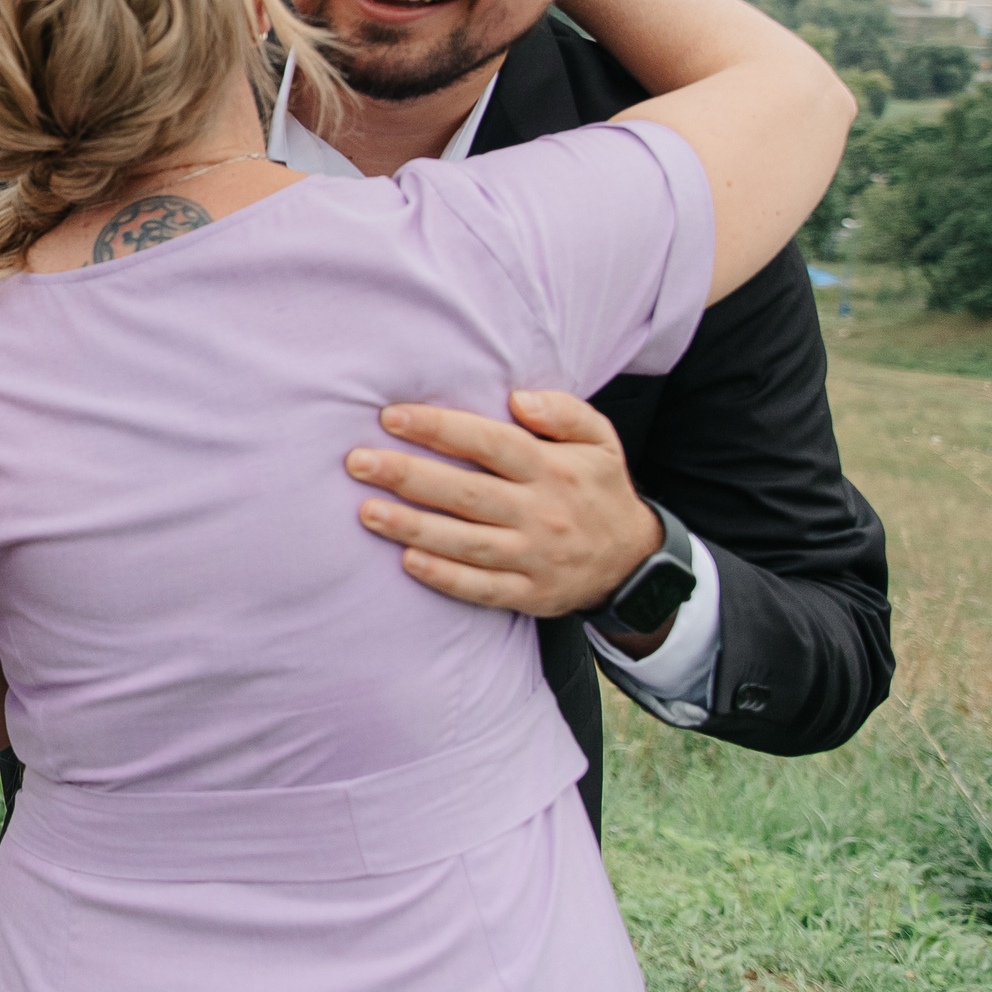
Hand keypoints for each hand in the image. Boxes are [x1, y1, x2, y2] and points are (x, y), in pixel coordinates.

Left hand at [346, 390, 667, 640]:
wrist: (634, 562)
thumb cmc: (597, 488)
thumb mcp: (600, 440)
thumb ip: (564, 411)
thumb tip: (519, 398)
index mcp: (553, 469)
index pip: (490, 443)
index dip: (440, 429)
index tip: (390, 417)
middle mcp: (542, 513)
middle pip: (467, 493)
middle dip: (408, 476)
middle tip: (357, 462)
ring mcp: (535, 557)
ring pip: (466, 542)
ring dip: (413, 528)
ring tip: (365, 511)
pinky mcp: (529, 594)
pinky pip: (482, 587)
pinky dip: (445, 577)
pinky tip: (407, 562)